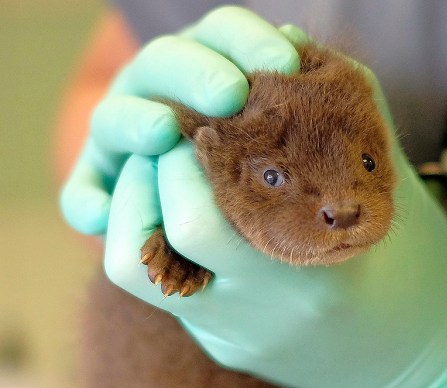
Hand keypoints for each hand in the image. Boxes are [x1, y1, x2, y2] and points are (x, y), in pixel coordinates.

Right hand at [59, 6, 300, 234]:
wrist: (244, 232)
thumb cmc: (286, 164)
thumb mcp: (293, 127)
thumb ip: (294, 95)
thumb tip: (299, 46)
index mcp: (212, 62)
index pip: (225, 33)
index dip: (250, 42)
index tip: (287, 62)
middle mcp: (159, 88)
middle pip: (166, 63)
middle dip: (199, 73)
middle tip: (232, 94)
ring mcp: (123, 135)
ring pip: (114, 118)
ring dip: (135, 122)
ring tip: (163, 131)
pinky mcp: (101, 183)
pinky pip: (83, 193)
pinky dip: (87, 202)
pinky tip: (99, 219)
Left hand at [74, 8, 446, 387]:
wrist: (431, 368)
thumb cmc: (426, 272)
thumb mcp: (394, 193)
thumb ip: (350, 115)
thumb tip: (292, 43)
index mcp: (312, 278)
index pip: (201, 215)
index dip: (183, 153)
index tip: (200, 115)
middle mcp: (263, 317)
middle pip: (154, 243)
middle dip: (152, 173)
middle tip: (180, 138)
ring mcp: (239, 339)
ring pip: (136, 273)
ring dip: (135, 208)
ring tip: (171, 174)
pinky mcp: (230, 350)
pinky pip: (172, 288)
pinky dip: (167, 239)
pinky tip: (199, 212)